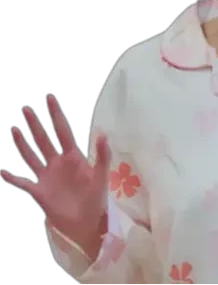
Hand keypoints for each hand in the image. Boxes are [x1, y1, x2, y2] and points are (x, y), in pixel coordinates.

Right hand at [1, 95, 110, 241]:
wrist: (87, 221)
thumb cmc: (97, 197)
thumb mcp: (101, 174)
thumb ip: (102, 154)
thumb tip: (103, 133)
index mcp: (73, 157)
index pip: (62, 131)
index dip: (56, 115)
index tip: (50, 99)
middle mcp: (58, 163)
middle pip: (44, 140)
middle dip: (35, 125)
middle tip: (26, 109)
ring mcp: (47, 177)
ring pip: (32, 156)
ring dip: (23, 144)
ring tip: (15, 130)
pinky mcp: (40, 192)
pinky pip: (24, 183)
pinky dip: (13, 178)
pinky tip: (3, 171)